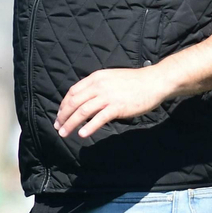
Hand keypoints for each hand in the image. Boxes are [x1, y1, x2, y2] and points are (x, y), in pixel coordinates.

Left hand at [55, 67, 172, 138]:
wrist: (153, 82)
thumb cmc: (134, 82)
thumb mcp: (111, 78)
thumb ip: (98, 86)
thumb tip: (85, 100)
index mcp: (96, 78)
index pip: (73, 92)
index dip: (63, 105)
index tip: (59, 115)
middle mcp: (99, 86)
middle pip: (74, 102)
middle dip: (63, 116)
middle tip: (58, 127)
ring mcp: (108, 96)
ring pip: (83, 111)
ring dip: (71, 124)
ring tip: (64, 134)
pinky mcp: (117, 107)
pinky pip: (99, 118)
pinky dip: (89, 127)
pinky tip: (82, 134)